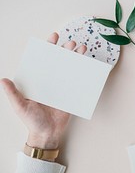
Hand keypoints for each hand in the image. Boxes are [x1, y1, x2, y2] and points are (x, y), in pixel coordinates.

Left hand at [1, 32, 86, 149]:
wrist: (47, 134)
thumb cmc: (32, 121)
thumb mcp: (20, 107)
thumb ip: (13, 94)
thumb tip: (3, 80)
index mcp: (38, 79)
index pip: (43, 59)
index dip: (48, 47)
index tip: (54, 37)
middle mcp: (50, 79)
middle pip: (59, 60)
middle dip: (65, 49)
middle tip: (71, 44)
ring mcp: (61, 85)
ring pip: (70, 67)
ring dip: (76, 57)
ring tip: (82, 49)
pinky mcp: (71, 92)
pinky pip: (78, 80)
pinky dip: (83, 72)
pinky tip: (88, 64)